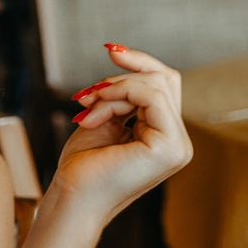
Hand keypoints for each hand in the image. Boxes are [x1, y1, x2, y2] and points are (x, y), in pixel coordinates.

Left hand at [49, 45, 193, 222]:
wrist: (70, 198)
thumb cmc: (82, 166)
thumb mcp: (104, 118)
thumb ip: (121, 95)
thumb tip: (121, 54)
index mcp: (165, 136)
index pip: (163, 85)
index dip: (138, 63)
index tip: (110, 50)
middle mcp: (177, 141)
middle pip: (164, 79)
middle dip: (121, 78)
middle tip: (86, 94)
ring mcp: (177, 145)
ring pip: (155, 86)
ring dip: (112, 91)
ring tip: (86, 108)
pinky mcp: (169, 147)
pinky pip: (151, 97)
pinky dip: (118, 95)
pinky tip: (93, 113)